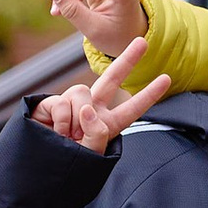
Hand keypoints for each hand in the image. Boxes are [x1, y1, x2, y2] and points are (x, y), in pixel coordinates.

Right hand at [30, 38, 172, 154]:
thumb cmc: (68, 164)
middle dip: (127, 61)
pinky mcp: (52, 104)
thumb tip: (87, 108)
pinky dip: (61, 119)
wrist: (40, 166)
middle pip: (111, 80)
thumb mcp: (90, 155)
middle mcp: (92, 111)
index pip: (132, 108)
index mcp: (108, 124)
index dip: (149, 94)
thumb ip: (96, 133)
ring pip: (82, 93)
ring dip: (75, 118)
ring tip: (68, 136)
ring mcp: (72, 105)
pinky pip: (61, 102)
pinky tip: (56, 132)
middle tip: (142, 42)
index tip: (167, 78)